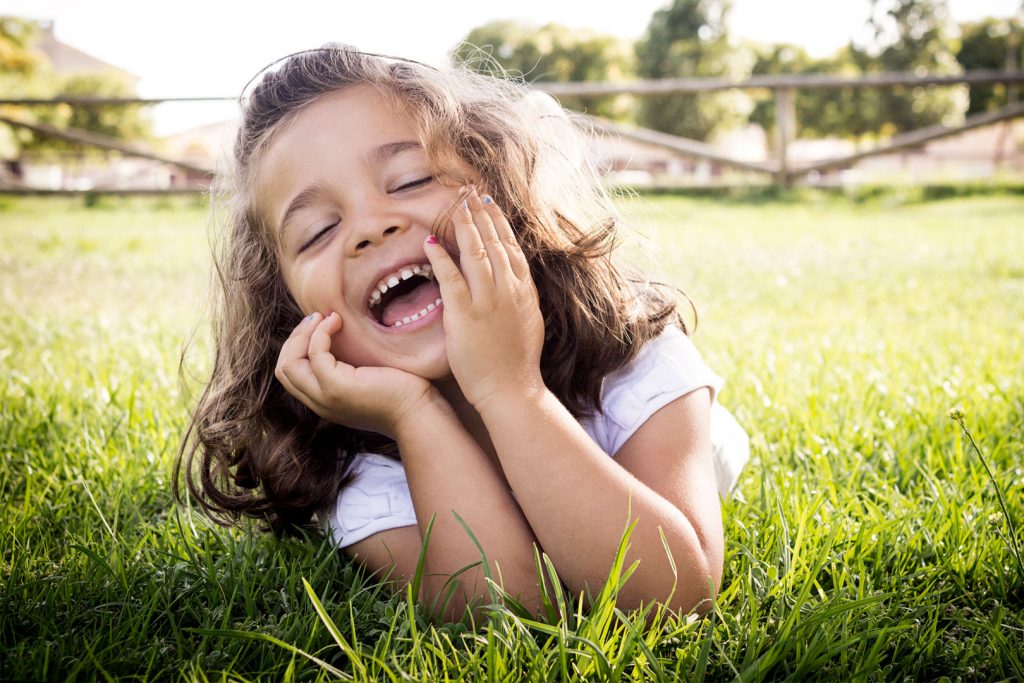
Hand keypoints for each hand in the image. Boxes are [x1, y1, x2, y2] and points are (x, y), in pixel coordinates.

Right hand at [275, 312, 439, 437]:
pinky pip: (315, 354)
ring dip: (303, 334)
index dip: (297, 347)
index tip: (318, 326)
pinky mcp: (338, 387)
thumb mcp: (367, 380)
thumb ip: (349, 367)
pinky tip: (338, 321)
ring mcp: (327, 397)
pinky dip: (321, 332)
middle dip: (294, 338)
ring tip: (324, 317)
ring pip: (290, 364)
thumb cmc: (402, 394)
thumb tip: (341, 335)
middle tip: (316, 318)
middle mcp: (320, 403)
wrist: (419, 414)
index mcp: (324, 402)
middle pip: (284, 369)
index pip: (291, 375)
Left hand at [423, 189, 544, 408]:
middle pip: (495, 243)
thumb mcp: (530, 322)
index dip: (499, 223)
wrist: (513, 390)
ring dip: (465, 227)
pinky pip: (451, 279)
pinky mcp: (466, 315)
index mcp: (524, 292)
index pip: (512, 248)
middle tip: (470, 193)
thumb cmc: (518, 363)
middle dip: (482, 215)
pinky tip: (430, 242)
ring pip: (476, 253)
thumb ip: (521, 298)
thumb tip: (515, 280)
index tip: (490, 204)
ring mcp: (487, 301)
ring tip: (456, 206)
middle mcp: (508, 290)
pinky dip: (440, 258)